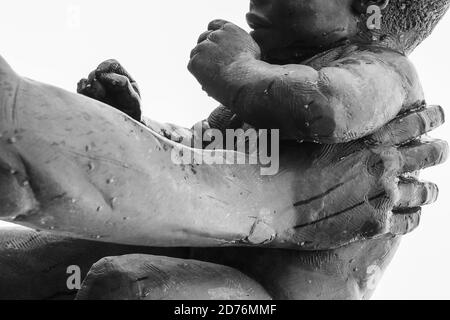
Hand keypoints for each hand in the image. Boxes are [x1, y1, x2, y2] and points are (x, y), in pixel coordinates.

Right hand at [77, 59, 141, 120]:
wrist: (124, 133)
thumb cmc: (132, 116)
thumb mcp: (133, 101)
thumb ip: (123, 86)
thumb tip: (106, 76)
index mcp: (123, 78)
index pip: (112, 64)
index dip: (105, 67)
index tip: (100, 74)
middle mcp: (109, 82)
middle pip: (97, 72)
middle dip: (96, 78)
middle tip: (100, 92)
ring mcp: (97, 89)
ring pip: (87, 80)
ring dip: (89, 86)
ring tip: (98, 97)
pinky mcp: (87, 98)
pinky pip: (80, 88)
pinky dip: (82, 91)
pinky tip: (90, 100)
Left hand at [188, 20, 260, 102]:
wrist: (244, 79)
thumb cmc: (252, 70)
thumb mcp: (251, 49)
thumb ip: (238, 45)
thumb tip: (233, 52)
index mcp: (230, 30)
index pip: (214, 25)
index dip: (212, 35)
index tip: (212, 44)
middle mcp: (215, 35)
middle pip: (203, 38)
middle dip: (205, 49)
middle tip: (211, 63)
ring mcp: (203, 47)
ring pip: (196, 52)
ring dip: (201, 61)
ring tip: (213, 74)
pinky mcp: (195, 60)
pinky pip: (193, 65)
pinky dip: (198, 72)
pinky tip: (209, 79)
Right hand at [277, 105, 447, 249]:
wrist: (270, 198)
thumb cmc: (280, 160)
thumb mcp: (307, 130)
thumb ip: (330, 124)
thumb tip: (328, 115)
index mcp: (369, 135)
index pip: (415, 121)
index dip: (430, 117)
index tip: (436, 114)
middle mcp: (384, 163)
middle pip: (430, 154)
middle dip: (437, 150)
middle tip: (439, 150)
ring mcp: (383, 195)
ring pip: (424, 191)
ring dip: (428, 189)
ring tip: (429, 189)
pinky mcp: (375, 224)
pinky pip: (409, 221)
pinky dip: (413, 216)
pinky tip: (410, 215)